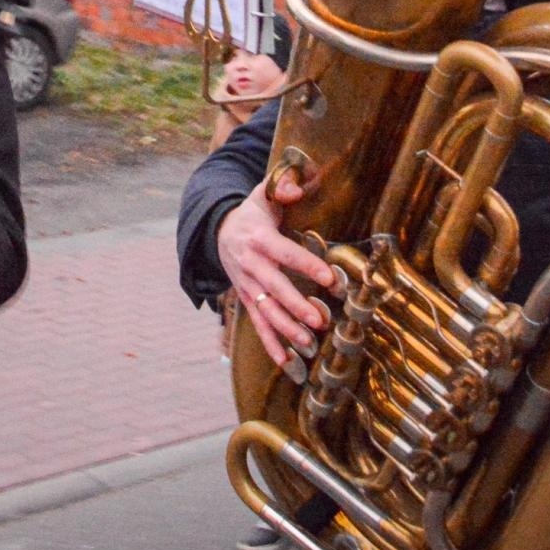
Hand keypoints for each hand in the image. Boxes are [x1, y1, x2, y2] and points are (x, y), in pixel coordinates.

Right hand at [216, 177, 335, 367]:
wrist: (218, 231)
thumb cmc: (252, 213)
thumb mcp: (264, 194)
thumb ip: (281, 187)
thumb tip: (297, 189)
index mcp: (259, 238)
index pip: (286, 253)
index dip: (307, 265)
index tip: (330, 278)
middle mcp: (250, 264)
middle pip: (274, 288)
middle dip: (296, 306)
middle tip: (320, 320)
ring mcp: (246, 285)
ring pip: (265, 310)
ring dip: (286, 329)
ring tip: (308, 343)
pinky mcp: (245, 298)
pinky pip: (257, 323)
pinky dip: (270, 344)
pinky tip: (286, 362)